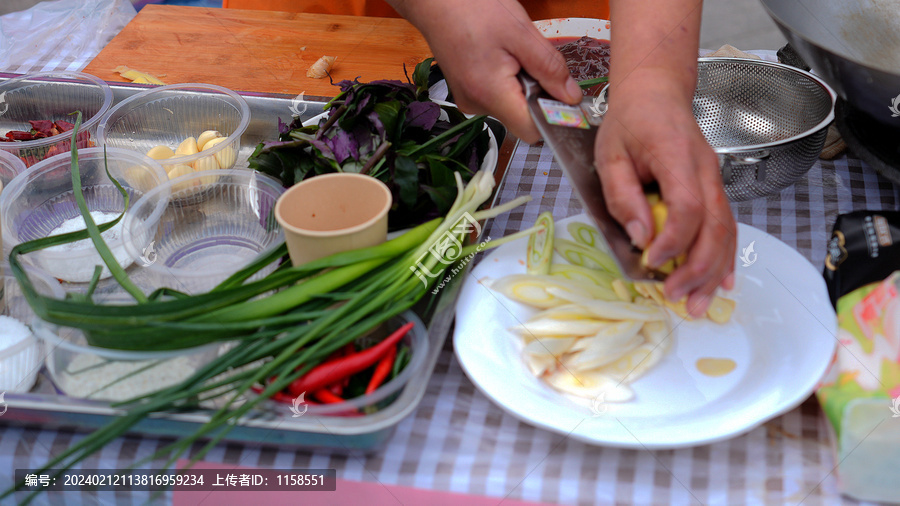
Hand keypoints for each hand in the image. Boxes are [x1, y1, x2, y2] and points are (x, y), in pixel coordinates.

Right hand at [386, 0, 582, 142]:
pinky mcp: (467, 93)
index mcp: (490, 93)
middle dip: (536, 94)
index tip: (563, 96)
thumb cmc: (471, 8)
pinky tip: (500, 56)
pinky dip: (507, 81)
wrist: (435, 1)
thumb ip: (549, 68)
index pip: (532, 130)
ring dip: (522, 85)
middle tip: (530, 60)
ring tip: (510, 53)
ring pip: (511, 106)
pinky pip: (498, 97)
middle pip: (522, 118)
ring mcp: (469, 100)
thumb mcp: (521, 33)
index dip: (553, 116)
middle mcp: (477, 105)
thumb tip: (570, 96)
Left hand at [594, 69, 736, 316]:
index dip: (674, 241)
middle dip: (698, 268)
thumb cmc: (630, 121)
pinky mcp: (713, 189)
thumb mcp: (610, 154)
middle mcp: (705, 170)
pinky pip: (725, 227)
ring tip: (698, 304)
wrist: (656, 94)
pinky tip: (720, 284)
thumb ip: (623, 195)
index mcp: (678, 157)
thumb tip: (641, 237)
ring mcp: (714, 180)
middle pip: (715, 226)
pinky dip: (724, 257)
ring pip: (726, 231)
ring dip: (713, 271)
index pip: (688, 207)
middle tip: (676, 297)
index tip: (652, 262)